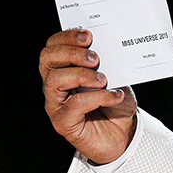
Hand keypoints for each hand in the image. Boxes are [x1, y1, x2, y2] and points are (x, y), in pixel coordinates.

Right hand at [40, 29, 137, 163]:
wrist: (125, 136)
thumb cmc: (117, 105)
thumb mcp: (117, 78)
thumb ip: (110, 64)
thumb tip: (110, 48)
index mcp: (64, 69)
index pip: (53, 47)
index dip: (66, 37)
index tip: (88, 36)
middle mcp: (55, 85)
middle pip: (47, 59)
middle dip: (71, 53)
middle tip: (95, 58)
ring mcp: (56, 103)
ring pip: (55, 80)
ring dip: (82, 75)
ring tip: (103, 79)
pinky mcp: (63, 122)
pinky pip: (74, 105)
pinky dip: (97, 97)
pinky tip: (114, 96)